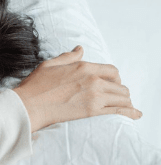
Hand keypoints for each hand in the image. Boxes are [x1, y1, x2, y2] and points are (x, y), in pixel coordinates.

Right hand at [13, 46, 141, 131]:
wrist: (28, 106)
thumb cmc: (35, 86)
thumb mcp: (50, 65)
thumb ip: (68, 57)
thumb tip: (80, 49)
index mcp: (84, 66)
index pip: (112, 70)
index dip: (115, 78)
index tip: (112, 84)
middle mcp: (93, 79)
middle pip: (119, 84)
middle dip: (120, 91)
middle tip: (116, 97)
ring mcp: (94, 95)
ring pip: (122, 97)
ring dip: (124, 102)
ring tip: (125, 107)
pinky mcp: (92, 111)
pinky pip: (119, 110)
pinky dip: (130, 112)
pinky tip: (136, 114)